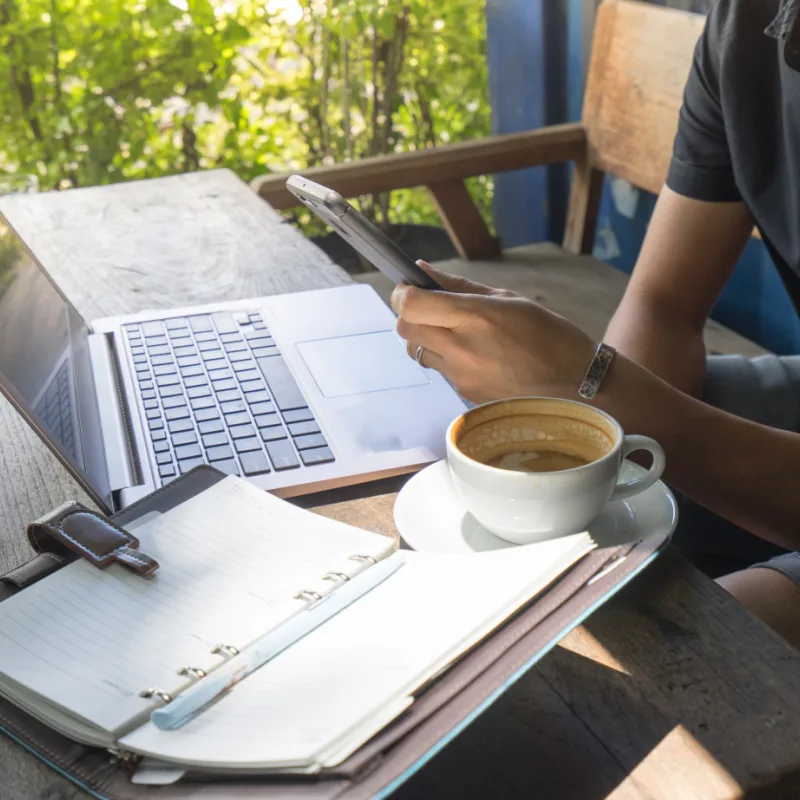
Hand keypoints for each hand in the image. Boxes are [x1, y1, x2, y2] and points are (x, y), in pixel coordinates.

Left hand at [391, 262, 596, 403]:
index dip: (402, 293)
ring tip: (457, 333)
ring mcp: (461, 376)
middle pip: (404, 329)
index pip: (411, 305)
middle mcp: (462, 348)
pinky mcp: (464, 394)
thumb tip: (422, 270)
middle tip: (431, 308)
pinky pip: (440, 370)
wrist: (575, 385)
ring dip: (427, 338)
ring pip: (418, 351)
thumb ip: (460, 287)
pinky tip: (476, 355)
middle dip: (410, 314)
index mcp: (475, 317)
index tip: (409, 287)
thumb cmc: (548, 335)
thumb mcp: (508, 299)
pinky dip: (446, 357)